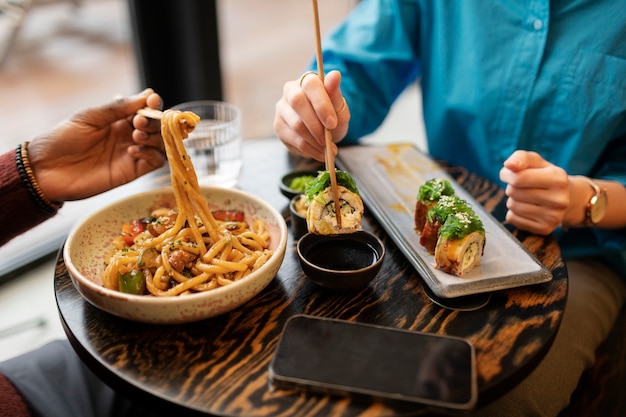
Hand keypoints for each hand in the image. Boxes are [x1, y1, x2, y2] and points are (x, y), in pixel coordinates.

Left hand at [27, 89, 164, 201]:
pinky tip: (132, 151)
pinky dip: (151, 154)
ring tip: (136, 136)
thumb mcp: (89, 116)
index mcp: (118, 120)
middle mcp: (128, 136)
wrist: (46, 169)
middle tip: (138, 122)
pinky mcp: (131, 172)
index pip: (146, 110)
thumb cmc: (62, 139)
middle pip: (157, 127)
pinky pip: (155, 162)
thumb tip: (148, 94)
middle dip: (154, 122)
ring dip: (154, 137)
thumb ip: (118, 107)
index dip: (153, 105)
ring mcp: (131, 154)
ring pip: (161, 144)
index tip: (152, 101)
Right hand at [274, 70, 349, 161]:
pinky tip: (321, 153)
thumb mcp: (339, 107)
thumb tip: (335, 74)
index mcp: (307, 81)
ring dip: (315, 140)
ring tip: (328, 148)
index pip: (311, 85)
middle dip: (316, 125)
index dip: (321, 104)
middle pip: (298, 103)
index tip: (332, 123)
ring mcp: (282, 109)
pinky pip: (294, 141)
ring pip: (296, 125)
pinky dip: (310, 150)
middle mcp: (290, 91)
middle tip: (329, 139)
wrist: (324, 130)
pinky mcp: (279, 127)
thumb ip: (336, 94)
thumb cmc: (332, 115)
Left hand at [499, 150, 569, 234]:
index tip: (512, 173)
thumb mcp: (536, 162)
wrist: (566, 198)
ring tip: (526, 197)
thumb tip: (508, 165)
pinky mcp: (545, 229)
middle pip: (513, 192)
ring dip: (513, 200)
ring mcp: (553, 217)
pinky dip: (514, 213)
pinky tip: (527, 208)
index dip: (508, 175)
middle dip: (512, 187)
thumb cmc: (545, 176)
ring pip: (512, 206)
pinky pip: (512, 219)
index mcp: (558, 178)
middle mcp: (559, 200)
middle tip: (524, 187)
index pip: (517, 178)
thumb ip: (521, 158)